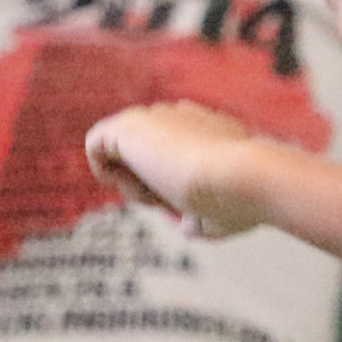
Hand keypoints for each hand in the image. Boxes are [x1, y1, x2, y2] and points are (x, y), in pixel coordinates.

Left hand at [85, 102, 271, 236]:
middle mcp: (181, 117)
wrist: (245, 178)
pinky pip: (96, 145)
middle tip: (172, 204)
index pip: (171, 157)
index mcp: (207, 130)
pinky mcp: (129, 124)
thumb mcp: (223, 214)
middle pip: (144, 155)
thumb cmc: (242, 201)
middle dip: (150, 187)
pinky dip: (107, 173)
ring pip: (121, 152)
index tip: (187, 206)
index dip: (171, 190)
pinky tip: (136, 187)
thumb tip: (188, 225)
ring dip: (133, 184)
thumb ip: (203, 216)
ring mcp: (156, 117)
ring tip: (158, 197)